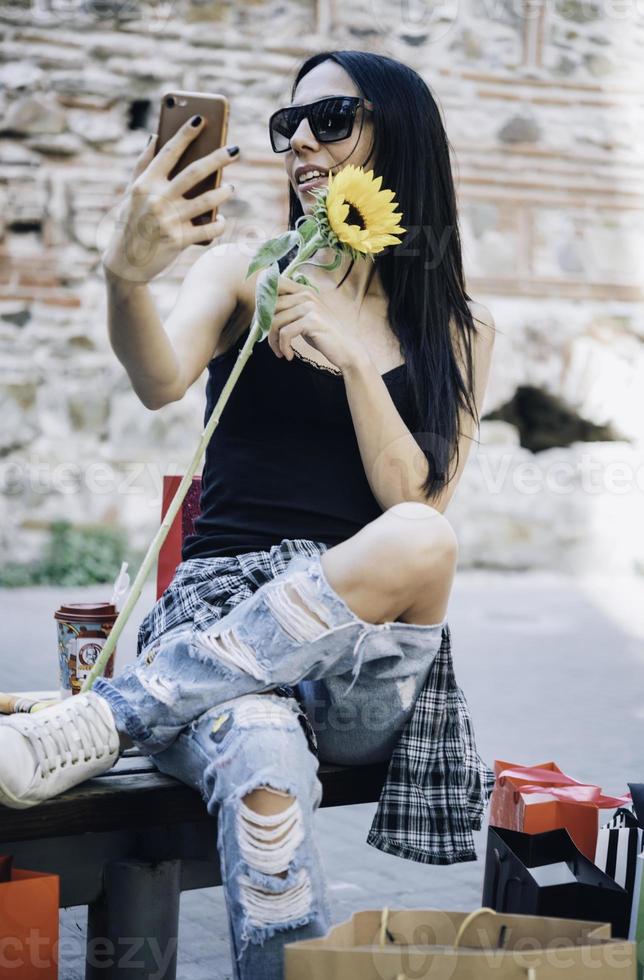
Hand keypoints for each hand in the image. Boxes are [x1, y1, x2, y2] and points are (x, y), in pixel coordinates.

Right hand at [101, 116, 238, 283]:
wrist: (125, 262)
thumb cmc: (130, 222)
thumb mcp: (130, 192)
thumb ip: (143, 165)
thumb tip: (155, 136)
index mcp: (145, 183)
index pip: (169, 151)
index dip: (185, 133)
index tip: (201, 118)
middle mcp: (157, 199)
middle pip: (195, 172)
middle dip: (218, 158)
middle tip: (235, 149)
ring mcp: (169, 220)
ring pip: (207, 200)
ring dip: (224, 192)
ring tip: (230, 188)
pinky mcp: (179, 240)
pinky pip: (208, 229)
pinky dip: (219, 223)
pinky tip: (222, 218)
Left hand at [268, 275, 371, 373]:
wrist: (347, 350)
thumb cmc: (324, 336)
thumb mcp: (306, 318)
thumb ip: (289, 310)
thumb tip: (262, 313)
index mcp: (304, 290)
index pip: (275, 284)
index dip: (263, 301)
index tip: (261, 321)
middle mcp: (306, 295)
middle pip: (271, 306)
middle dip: (265, 326)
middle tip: (271, 342)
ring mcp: (310, 307)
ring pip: (276, 321)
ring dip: (274, 341)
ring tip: (280, 352)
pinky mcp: (311, 321)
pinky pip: (285, 333)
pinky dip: (283, 347)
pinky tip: (289, 355)